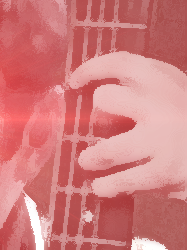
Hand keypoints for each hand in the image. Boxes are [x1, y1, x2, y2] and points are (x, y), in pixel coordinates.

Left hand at [69, 52, 186, 200]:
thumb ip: (149, 92)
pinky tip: (101, 187)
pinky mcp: (164, 170)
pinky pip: (123, 179)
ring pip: (106, 148)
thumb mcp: (179, 94)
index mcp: (165, 79)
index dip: (90, 69)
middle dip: (96, 116)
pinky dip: (108, 185)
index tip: (74, 82)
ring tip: (89, 161)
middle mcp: (161, 102)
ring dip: (93, 157)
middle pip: (104, 101)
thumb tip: (101, 101)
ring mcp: (161, 138)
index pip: (119, 61)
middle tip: (99, 129)